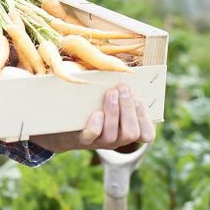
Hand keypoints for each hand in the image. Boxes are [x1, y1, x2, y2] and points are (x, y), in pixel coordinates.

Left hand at [30, 84, 155, 153]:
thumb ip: (120, 91)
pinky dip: (96, 125)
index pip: (147, 134)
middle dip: (129, 108)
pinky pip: (93, 136)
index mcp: (126, 130)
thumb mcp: (108, 100)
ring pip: (113, 134)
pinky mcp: (82, 140)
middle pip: (132, 133)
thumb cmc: (91, 106)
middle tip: (123, 88)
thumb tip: (123, 68)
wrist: (62, 125)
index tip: (138, 98)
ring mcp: (99, 142)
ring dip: (114, 111)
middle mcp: (116, 140)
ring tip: (110, 93)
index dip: (145, 116)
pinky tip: (97, 113)